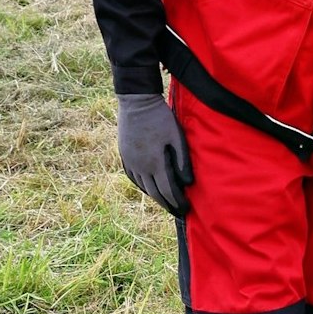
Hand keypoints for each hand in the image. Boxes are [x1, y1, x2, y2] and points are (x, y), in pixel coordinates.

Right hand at [115, 93, 191, 215]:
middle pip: (155, 193)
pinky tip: (149, 188)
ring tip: (166, 202)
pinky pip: (134, 178)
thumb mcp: (177, 137)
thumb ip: (183, 160)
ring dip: (155, 197)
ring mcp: (130, 162)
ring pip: (143, 187)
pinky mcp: (125, 156)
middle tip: (178, 212)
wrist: (136, 102)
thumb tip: (187, 183)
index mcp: (155, 163)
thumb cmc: (160, 117)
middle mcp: (140, 166)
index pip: (168, 190)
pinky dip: (143, 187)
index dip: (177, 202)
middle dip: (167, 204)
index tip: (186, 209)